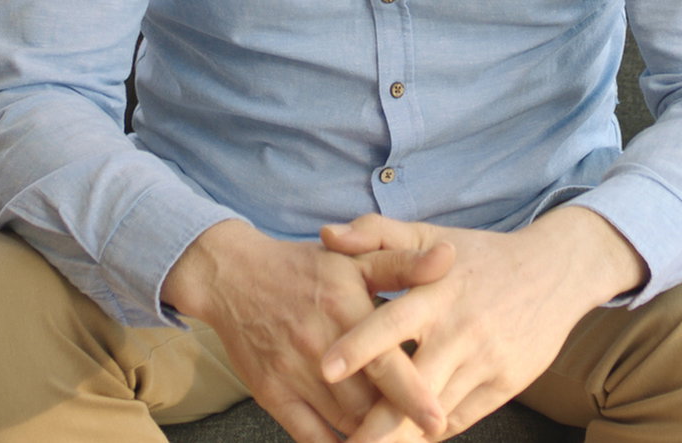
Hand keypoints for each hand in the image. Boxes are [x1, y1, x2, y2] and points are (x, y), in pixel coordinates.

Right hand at [162, 219, 452, 442]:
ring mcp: (293, 374)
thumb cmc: (304, 268)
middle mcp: (319, 347)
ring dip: (372, 435)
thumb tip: (449, 257)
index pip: (385, 363)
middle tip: (423, 432)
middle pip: (368, 403)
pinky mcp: (272, 395)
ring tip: (395, 438)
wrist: (232, 277)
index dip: (414, 395)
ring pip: (344, 422)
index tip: (439, 420)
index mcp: (345, 310)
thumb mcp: (354, 259)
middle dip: (397, 421)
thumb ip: (403, 264)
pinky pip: (309, 436)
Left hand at [317, 208, 649, 441]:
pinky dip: (430, 433)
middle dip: (375, 423)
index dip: (358, 346)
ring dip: (400, 436)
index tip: (325, 370)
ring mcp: (485, 362)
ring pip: (434, 413)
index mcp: (436, 294)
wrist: (557, 272)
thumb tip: (325, 235)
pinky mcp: (506, 385)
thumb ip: (375, 234)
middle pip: (412, 387)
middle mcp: (460, 332)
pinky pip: (461, 418)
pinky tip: (405, 441)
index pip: (391, 322)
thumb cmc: (480, 255)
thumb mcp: (429, 235)